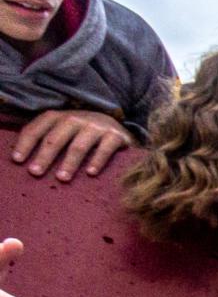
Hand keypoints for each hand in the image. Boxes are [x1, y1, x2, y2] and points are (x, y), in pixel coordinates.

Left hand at [12, 109, 133, 180]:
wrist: (120, 128)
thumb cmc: (86, 135)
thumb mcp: (66, 131)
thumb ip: (50, 138)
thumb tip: (26, 159)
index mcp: (59, 117)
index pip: (37, 128)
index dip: (25, 144)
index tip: (18, 160)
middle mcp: (76, 119)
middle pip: (56, 138)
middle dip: (44, 156)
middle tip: (36, 172)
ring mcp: (96, 126)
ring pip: (78, 145)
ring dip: (69, 162)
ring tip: (62, 178)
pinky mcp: (115, 135)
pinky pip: (104, 149)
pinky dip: (97, 161)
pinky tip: (91, 173)